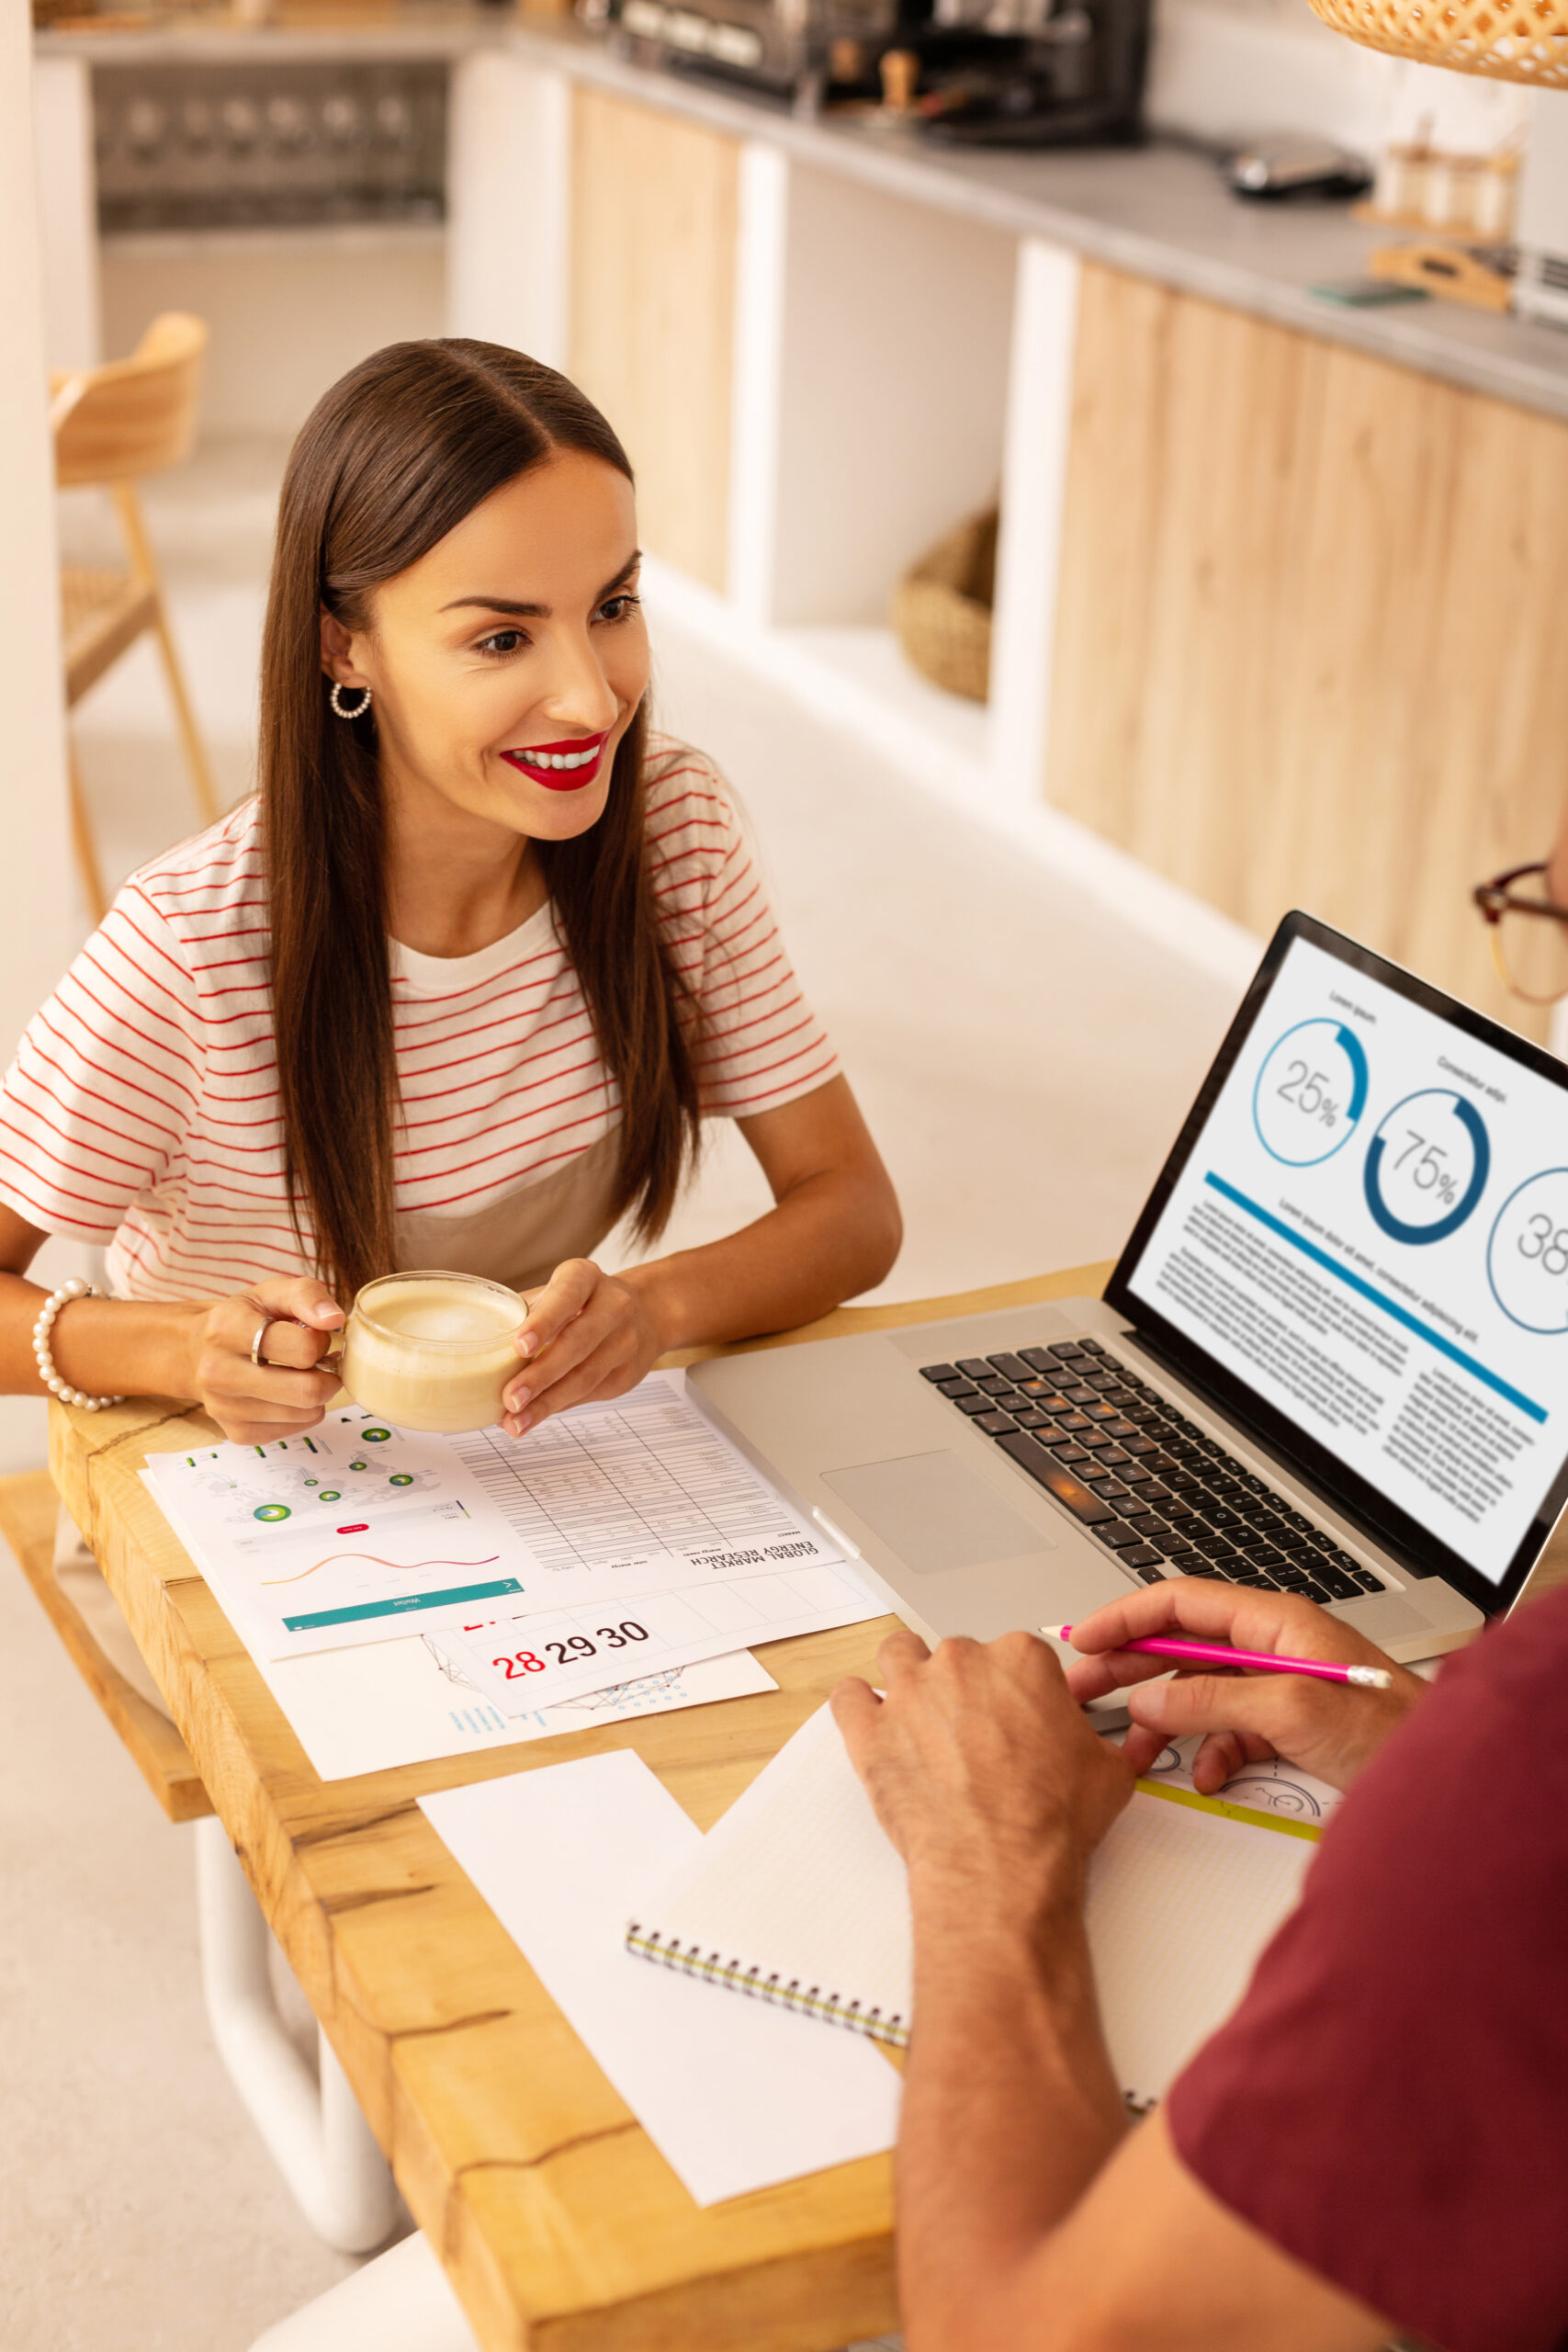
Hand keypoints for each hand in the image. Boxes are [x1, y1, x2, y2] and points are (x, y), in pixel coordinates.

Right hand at [187, 1276, 345, 1443]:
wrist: (198, 1351)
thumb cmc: (245, 1318)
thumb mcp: (272, 1292)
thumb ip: (307, 1296)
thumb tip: (334, 1319)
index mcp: (226, 1329)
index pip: (303, 1349)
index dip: (319, 1341)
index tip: (311, 1335)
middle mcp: (217, 1372)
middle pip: (307, 1390)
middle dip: (327, 1375)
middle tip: (319, 1362)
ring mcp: (224, 1407)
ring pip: (306, 1413)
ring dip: (317, 1394)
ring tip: (300, 1374)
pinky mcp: (237, 1432)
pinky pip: (295, 1429)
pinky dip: (302, 1411)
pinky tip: (287, 1392)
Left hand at [499, 1258, 666, 1436]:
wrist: (644, 1314)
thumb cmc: (581, 1303)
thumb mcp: (555, 1294)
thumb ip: (524, 1315)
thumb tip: (475, 1350)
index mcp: (586, 1277)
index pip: (566, 1297)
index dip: (543, 1322)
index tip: (518, 1346)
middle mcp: (614, 1305)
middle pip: (577, 1343)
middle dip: (541, 1375)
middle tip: (510, 1398)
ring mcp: (626, 1341)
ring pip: (585, 1377)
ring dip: (547, 1403)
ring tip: (515, 1421)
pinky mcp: (628, 1374)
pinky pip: (590, 1394)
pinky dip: (558, 1407)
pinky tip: (534, 1416)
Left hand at [832, 1631, 1134, 1932]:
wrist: (1001, 1865)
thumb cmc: (1048, 1820)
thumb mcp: (1110, 1772)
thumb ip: (1109, 1741)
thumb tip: (1122, 1742)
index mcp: (1020, 1660)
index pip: (1015, 1655)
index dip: (1017, 1689)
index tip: (1017, 1714)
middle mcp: (962, 1663)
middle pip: (957, 1655)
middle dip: (964, 1687)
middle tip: (974, 1732)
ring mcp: (911, 1693)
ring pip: (898, 1655)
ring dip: (907, 1677)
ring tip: (919, 1713)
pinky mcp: (871, 1730)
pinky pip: (847, 1696)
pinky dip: (856, 1705)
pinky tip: (870, 1722)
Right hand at [1060, 1578, 1425, 1793]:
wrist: (1441, 1781)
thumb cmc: (1394, 1733)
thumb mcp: (1293, 1710)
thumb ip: (1213, 1700)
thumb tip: (1148, 1698)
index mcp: (1275, 1621)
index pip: (1181, 1602)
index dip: (1126, 1617)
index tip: (1084, 1639)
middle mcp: (1273, 1646)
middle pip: (1180, 1647)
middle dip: (1130, 1669)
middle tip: (1084, 1692)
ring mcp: (1279, 1685)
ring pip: (1198, 1693)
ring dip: (1165, 1721)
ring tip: (1134, 1750)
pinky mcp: (1289, 1724)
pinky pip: (1228, 1730)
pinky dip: (1208, 1752)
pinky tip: (1206, 1774)